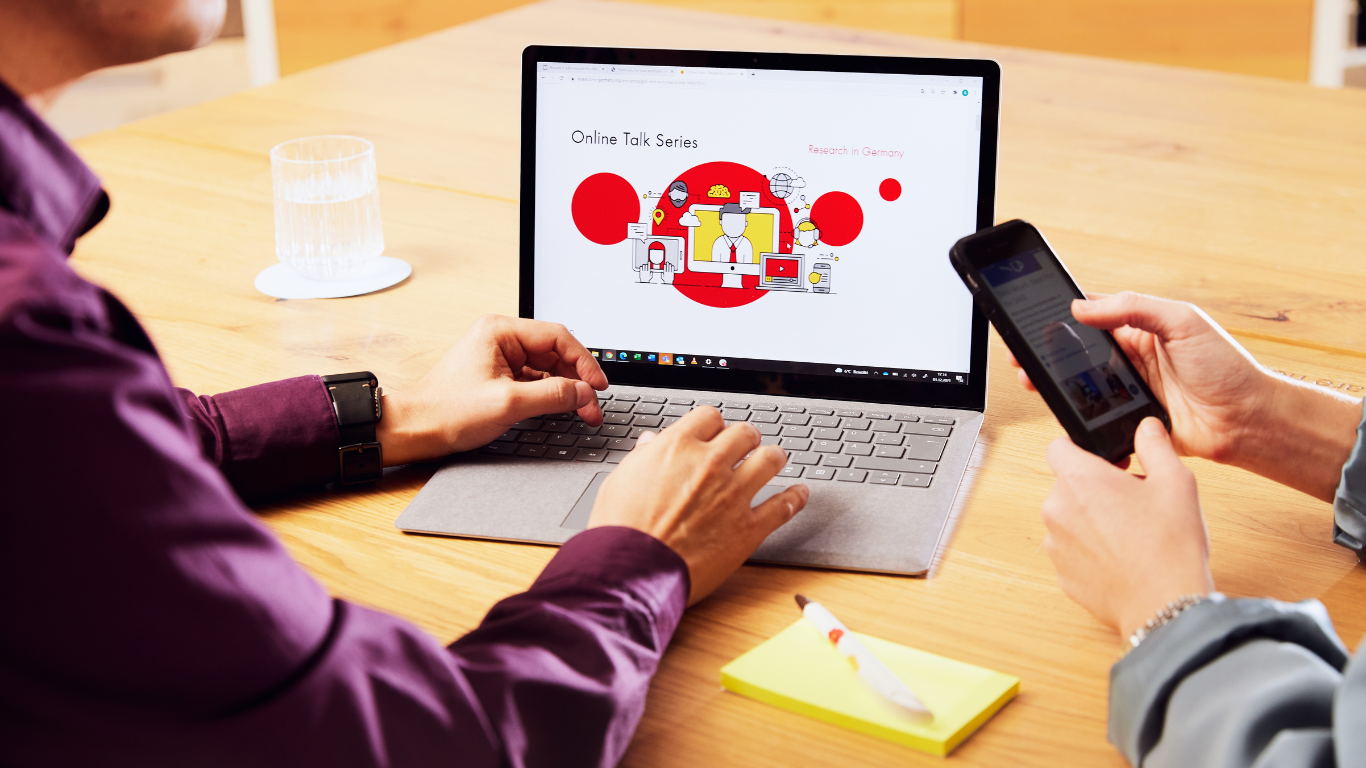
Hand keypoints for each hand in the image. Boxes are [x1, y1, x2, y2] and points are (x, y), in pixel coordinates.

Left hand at [376, 315, 606, 463]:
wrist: (415, 429)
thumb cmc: (447, 412)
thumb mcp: (508, 404)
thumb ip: (552, 395)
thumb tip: (585, 394)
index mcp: (500, 331)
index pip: (558, 337)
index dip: (584, 362)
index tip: (598, 386)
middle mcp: (501, 338)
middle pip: (556, 352)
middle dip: (577, 379)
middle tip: (592, 406)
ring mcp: (500, 356)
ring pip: (548, 367)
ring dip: (566, 388)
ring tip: (581, 411)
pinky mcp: (500, 375)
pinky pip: (536, 379)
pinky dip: (551, 394)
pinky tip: (561, 408)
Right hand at [587, 408, 808, 604]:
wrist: (632, 570)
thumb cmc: (621, 529)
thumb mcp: (621, 480)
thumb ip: (643, 457)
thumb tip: (651, 443)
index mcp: (678, 446)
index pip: (710, 417)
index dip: (714, 425)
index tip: (715, 433)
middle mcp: (711, 463)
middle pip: (745, 433)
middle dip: (746, 438)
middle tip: (746, 446)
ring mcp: (734, 494)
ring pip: (770, 460)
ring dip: (774, 458)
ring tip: (776, 459)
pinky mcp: (749, 527)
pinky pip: (783, 506)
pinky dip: (795, 498)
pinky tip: (799, 493)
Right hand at [1010, 292, 1359, 499]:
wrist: (1246, 421)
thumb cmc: (1226, 368)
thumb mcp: (1183, 321)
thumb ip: (1134, 308)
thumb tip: (1083, 307)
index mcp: (1139, 329)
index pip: (1091, 316)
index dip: (1061, 316)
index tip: (1033, 316)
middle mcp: (1129, 359)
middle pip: (1075, 352)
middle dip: (1046, 352)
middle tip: (1022, 354)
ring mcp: (1125, 391)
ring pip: (1078, 385)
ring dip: (1052, 383)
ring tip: (1030, 379)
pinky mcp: (1126, 421)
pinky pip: (1092, 416)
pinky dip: (1074, 414)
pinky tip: (1058, 407)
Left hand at [1042, 417, 1213, 638]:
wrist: (1165, 604)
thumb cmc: (1169, 544)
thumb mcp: (1175, 482)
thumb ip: (1156, 446)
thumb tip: (1146, 428)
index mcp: (1079, 479)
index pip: (1059, 446)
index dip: (1082, 449)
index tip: (1105, 460)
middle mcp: (1057, 509)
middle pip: (1067, 485)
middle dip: (1095, 488)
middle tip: (1132, 500)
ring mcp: (1056, 544)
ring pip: (1070, 520)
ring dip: (1092, 520)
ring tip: (1131, 534)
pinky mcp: (1062, 574)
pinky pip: (1073, 552)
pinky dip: (1091, 551)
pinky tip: (1122, 559)